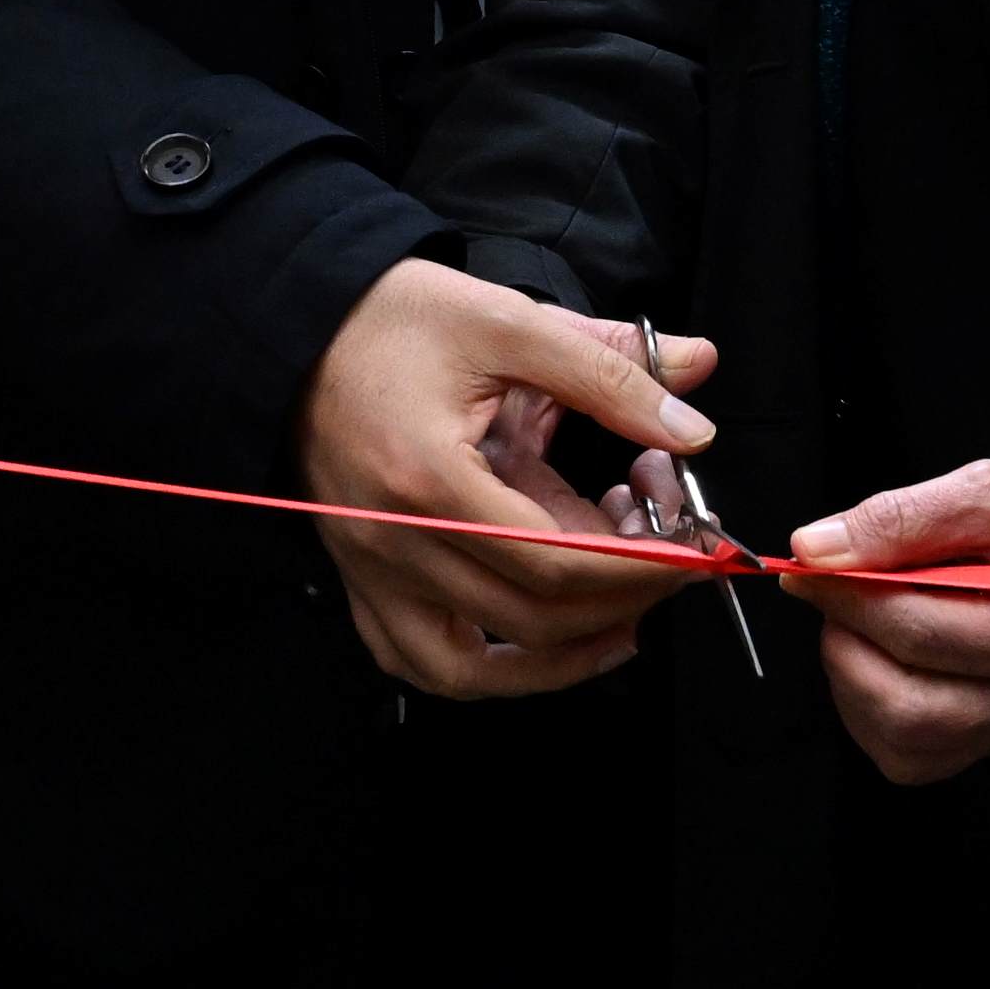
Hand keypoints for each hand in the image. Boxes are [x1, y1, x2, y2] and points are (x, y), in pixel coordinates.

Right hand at [298, 259, 718, 699]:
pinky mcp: (361, 578)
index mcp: (430, 479)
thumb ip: (609, 372)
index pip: (557, 563)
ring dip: (561, 656)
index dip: (641, 567)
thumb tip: (694, 423)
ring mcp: (371, 570)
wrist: (295, 322)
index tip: (694, 548)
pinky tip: (539, 639)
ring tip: (622, 618)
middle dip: (623, 597)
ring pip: (473, 669)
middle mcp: (394, 541)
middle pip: (532, 619)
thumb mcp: (508, 321)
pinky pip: (419, 661)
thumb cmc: (390, 318)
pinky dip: (486, 670)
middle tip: (669, 553)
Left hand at [793, 452, 989, 785]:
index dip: (845, 595)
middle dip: (846, 642)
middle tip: (835, 592)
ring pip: (898, 738)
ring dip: (851, 678)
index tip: (808, 564)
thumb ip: (899, 519)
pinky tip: (879, 657)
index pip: (916, 630)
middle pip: (903, 702)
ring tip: (861, 620)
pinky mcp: (987, 741)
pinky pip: (907, 754)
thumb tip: (814, 550)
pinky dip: (870, 709)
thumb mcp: (986, 490)